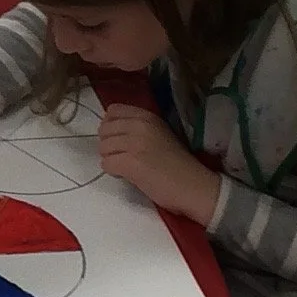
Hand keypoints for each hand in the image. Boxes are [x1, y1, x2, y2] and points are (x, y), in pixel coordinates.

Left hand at [96, 104, 218, 222]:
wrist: (193, 185)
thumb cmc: (177, 163)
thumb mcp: (159, 133)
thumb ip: (138, 127)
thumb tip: (112, 131)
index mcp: (147, 116)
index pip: (112, 110)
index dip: (111, 126)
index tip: (120, 139)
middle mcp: (140, 125)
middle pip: (104, 130)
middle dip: (109, 145)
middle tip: (123, 156)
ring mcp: (135, 143)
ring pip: (103, 148)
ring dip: (111, 159)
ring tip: (128, 167)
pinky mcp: (131, 163)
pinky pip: (106, 164)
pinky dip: (113, 172)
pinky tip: (127, 175)